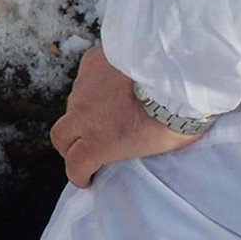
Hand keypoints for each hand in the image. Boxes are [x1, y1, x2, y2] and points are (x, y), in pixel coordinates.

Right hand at [50, 44, 202, 187]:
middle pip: (61, 135)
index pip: (75, 164)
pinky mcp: (92, 62)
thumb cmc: (177, 112)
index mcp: (99, 141)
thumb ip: (135, 150)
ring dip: (85, 111)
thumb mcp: (158, 147)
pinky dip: (94, 85)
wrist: (179, 71)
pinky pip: (86, 77)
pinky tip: (113, 84)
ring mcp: (85, 85)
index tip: (84, 177)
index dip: (78, 174)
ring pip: (74, 104)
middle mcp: (85, 113)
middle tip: (83, 147)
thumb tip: (133, 149)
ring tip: (107, 110)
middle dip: (69, 145)